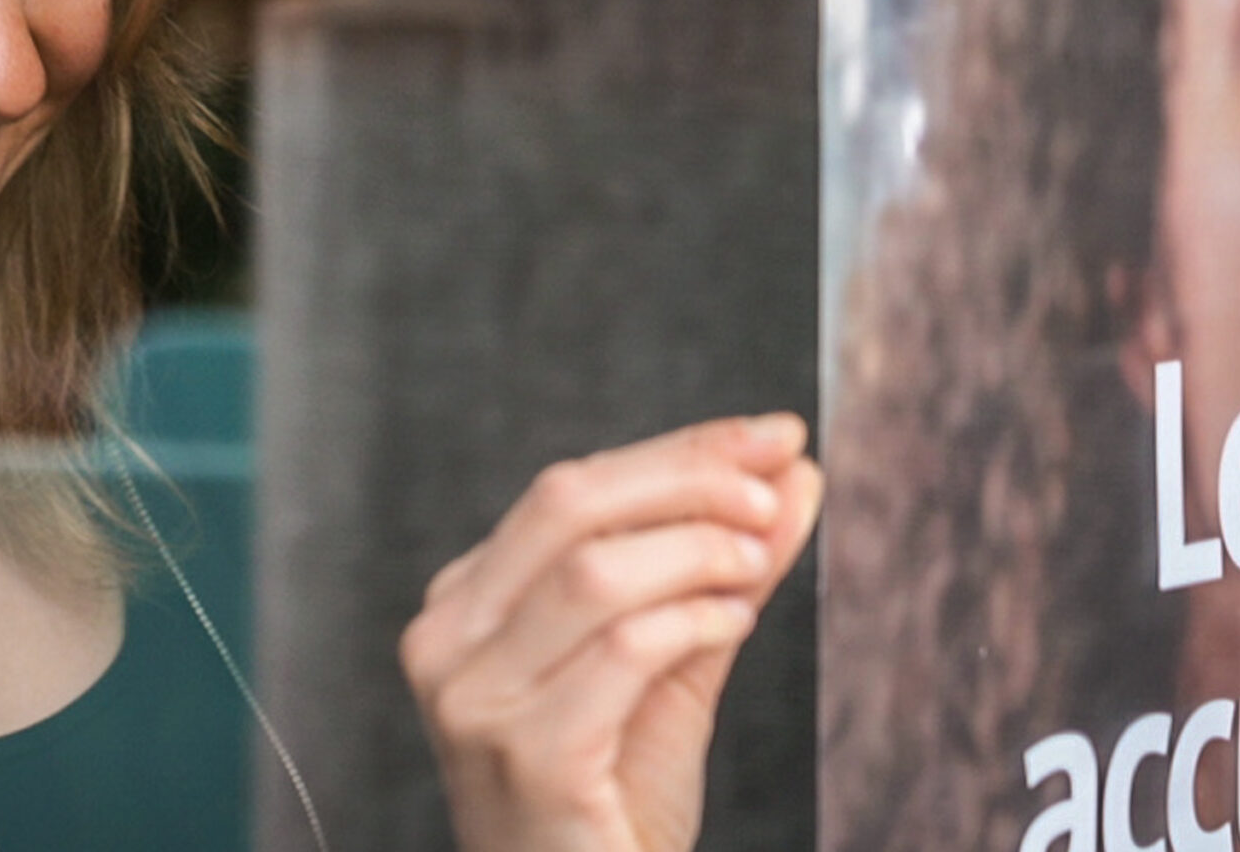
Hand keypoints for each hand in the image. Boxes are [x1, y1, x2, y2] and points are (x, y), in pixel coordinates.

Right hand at [399, 414, 822, 851]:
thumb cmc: (610, 804)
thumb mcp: (671, 668)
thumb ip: (719, 571)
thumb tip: (792, 475)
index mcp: (465, 605)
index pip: (568, 492)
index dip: (677, 451)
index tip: (773, 436)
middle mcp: (447, 640)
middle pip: (569, 507)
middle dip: (688, 481)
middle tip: (775, 491)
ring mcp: (474, 699)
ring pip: (594, 573)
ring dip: (699, 552)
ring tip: (760, 563)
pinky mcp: (526, 754)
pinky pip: (622, 652)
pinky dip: (692, 621)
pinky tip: (732, 618)